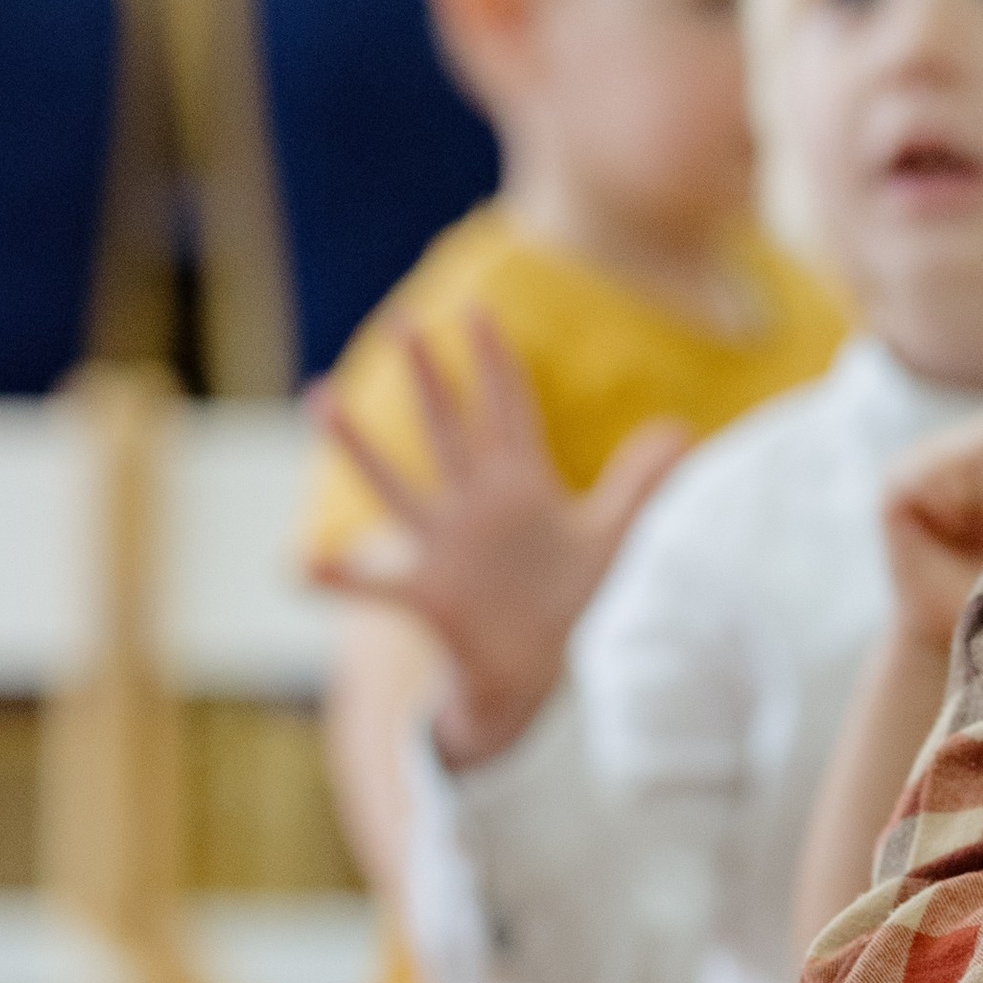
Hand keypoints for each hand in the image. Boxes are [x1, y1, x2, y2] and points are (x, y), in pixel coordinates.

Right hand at [313, 313, 691, 766]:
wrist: (538, 670)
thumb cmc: (566, 600)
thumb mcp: (609, 538)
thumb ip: (638, 483)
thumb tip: (681, 427)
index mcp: (517, 487)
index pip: (506, 411)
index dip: (494, 363)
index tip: (476, 311)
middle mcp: (473, 507)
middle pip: (448, 429)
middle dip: (428, 378)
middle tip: (403, 322)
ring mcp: (444, 547)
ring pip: (397, 487)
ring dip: (359, 446)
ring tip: (320, 399)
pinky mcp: (427, 594)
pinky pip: (376, 584)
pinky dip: (339, 577)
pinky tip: (301, 565)